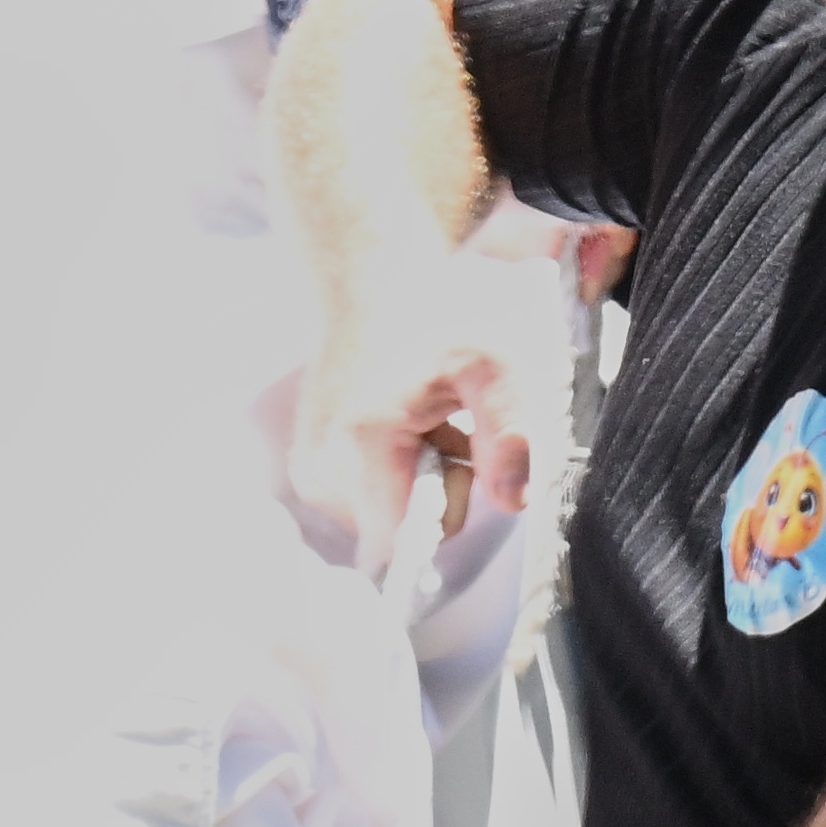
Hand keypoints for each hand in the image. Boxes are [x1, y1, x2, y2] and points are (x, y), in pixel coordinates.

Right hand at [287, 303, 533, 578]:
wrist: (373, 286)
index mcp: (360, 443)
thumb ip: (509, 433)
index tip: (460, 460)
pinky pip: (368, 502)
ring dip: (422, 480)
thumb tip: (515, 501)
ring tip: (425, 420)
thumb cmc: (436, 320)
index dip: (445, 511)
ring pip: (387, 519)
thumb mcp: (495, 365)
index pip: (402, 540)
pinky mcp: (311, 466)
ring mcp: (310, 468)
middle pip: (400, 532)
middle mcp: (321, 464)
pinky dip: (397, 472)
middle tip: (448, 428)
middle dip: (439, 489)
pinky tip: (404, 425)